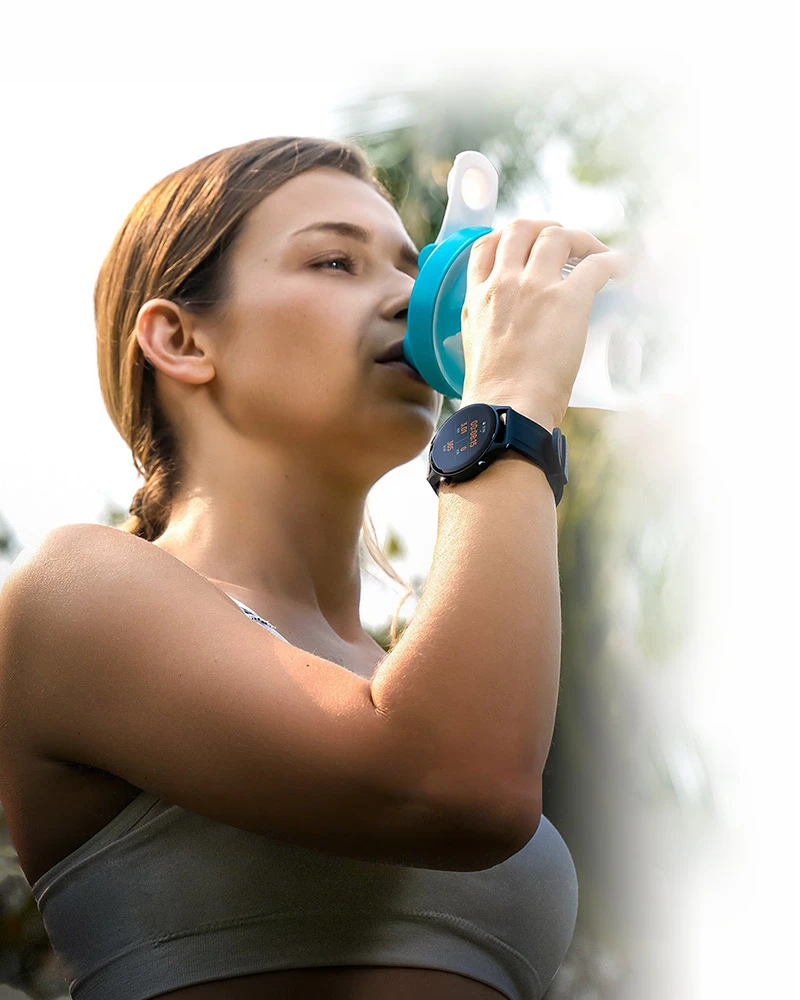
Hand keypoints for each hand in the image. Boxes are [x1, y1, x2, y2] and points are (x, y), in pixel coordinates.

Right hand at [459, 219, 629, 425]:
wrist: (507, 411)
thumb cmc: (495, 399)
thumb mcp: (476, 353)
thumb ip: (489, 332)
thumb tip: (510, 340)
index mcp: (477, 299)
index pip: (484, 246)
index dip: (506, 237)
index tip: (523, 244)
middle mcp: (503, 284)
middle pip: (521, 228)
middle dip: (544, 227)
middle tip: (563, 241)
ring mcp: (534, 288)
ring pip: (558, 236)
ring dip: (581, 239)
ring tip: (595, 253)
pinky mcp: (568, 300)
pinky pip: (596, 265)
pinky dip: (613, 260)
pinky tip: (622, 267)